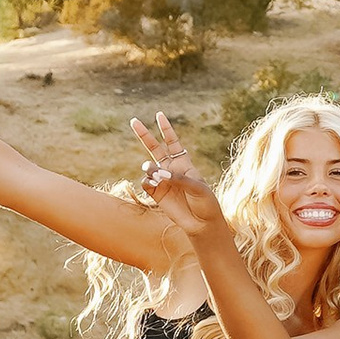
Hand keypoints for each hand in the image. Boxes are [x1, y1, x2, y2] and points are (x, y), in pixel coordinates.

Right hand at [129, 115, 221, 235]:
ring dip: (151, 168)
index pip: (172, 142)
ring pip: (148, 167)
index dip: (166, 129)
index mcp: (183, 163)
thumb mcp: (197, 187)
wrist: (202, 223)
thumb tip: (158, 173)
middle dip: (144, 135)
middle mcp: (170, 170)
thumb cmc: (205, 202)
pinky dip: (148, 181)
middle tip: (134, 121)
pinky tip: (156, 184)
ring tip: (158, 175)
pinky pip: (145, 182)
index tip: (159, 115)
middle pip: (154, 148)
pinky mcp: (156, 194)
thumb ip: (178, 178)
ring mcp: (162, 181)